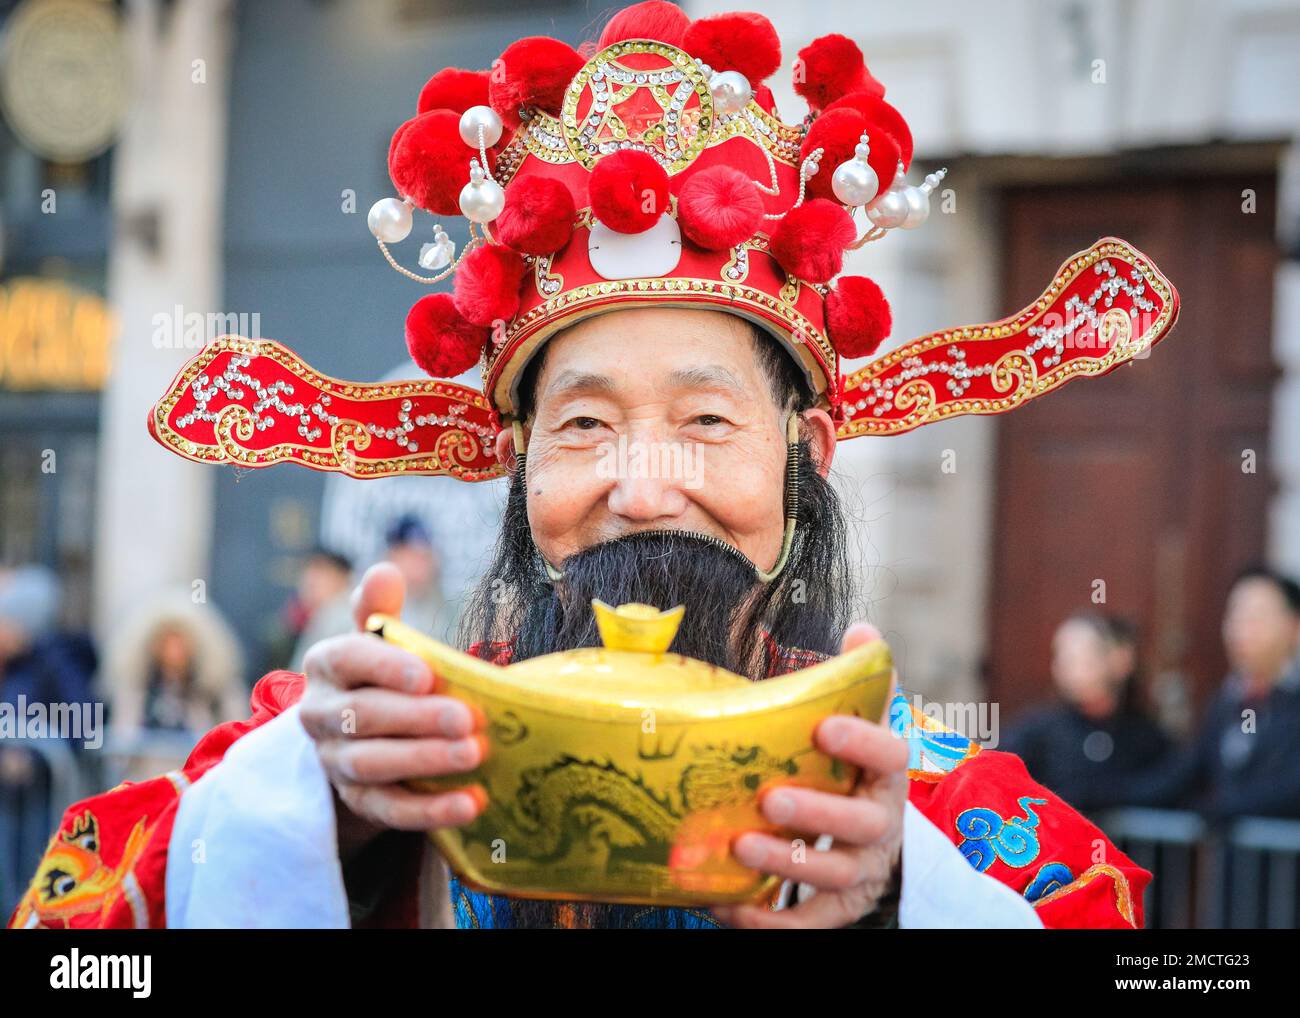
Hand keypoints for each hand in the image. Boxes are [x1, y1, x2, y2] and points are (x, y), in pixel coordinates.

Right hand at [297, 563, 487, 859]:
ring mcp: (334, 761)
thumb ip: (380, 609)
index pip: (348, 660)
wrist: (359, 733)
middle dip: (418, 718)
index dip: (385, 667)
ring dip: (426, 760)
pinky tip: (472, 802)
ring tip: (474, 755)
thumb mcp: (378, 638)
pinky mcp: (357, 801)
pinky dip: (430, 810)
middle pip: (363, 716)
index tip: (427, 674)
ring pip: (373, 763)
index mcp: (326, 665)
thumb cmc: (380, 674)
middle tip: (468, 719)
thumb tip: (384, 571)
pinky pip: (389, 809)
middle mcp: (319, 714)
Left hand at [711, 622, 906, 927]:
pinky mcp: (837, 909)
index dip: (862, 742)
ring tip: (738, 848)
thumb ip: (861, 682)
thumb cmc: (852, 773)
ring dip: (785, 864)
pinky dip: (768, 922)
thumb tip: (862, 631)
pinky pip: (806, 924)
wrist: (874, 842)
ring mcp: (860, 872)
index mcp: (886, 776)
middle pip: (860, 825)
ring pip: (831, 875)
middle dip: (817, 814)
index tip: (824, 727)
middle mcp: (880, 827)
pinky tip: (725, 906)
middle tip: (770, 800)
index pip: (889, 756)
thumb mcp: (861, 726)